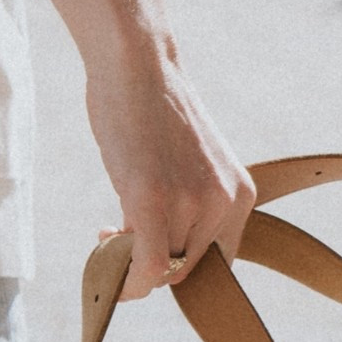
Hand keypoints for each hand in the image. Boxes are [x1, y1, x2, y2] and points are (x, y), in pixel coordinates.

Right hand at [86, 49, 254, 300]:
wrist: (137, 63)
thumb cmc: (153, 110)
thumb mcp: (189, 166)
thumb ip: (188, 208)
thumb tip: (158, 258)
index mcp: (238, 194)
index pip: (217, 262)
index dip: (180, 267)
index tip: (149, 252)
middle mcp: (223, 201)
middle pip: (187, 269)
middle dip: (151, 267)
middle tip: (118, 238)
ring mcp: (190, 201)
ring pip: (162, 268)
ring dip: (128, 258)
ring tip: (109, 229)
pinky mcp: (153, 198)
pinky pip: (148, 266)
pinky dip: (128, 278)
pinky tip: (104, 246)